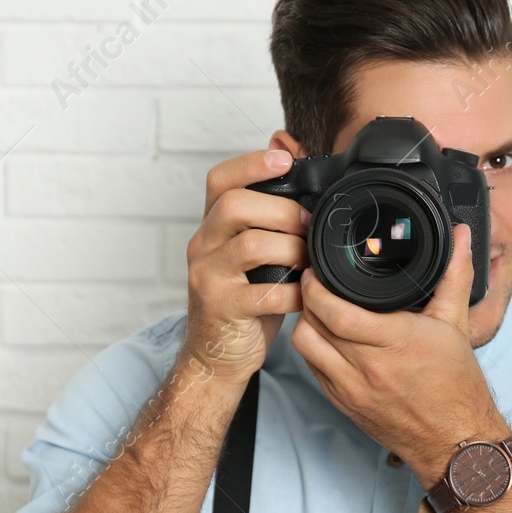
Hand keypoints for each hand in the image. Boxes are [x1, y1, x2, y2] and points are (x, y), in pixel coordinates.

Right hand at [181, 147, 311, 383]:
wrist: (216, 356)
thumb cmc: (244, 300)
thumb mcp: (254, 254)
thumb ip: (268, 216)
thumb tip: (290, 156)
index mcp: (212, 227)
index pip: (219, 180)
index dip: (251, 163)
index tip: (285, 158)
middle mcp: (202, 246)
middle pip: (234, 205)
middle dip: (282, 210)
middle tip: (309, 226)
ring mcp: (207, 277)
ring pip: (251, 245)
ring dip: (292, 249)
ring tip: (309, 262)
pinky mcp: (222, 308)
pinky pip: (266, 293)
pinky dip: (295, 293)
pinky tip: (305, 296)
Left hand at [290, 225, 508, 486]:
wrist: (455, 441)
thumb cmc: (457, 388)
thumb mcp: (457, 325)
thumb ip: (454, 275)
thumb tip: (460, 236)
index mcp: (398, 342)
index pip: (337, 311)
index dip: (317, 288)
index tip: (317, 271)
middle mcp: (370, 368)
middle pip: (313, 326)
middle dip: (308, 300)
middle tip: (313, 285)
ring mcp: (353, 390)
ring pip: (306, 348)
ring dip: (306, 325)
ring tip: (317, 310)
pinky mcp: (344, 405)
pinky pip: (313, 370)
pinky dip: (313, 350)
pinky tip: (326, 339)